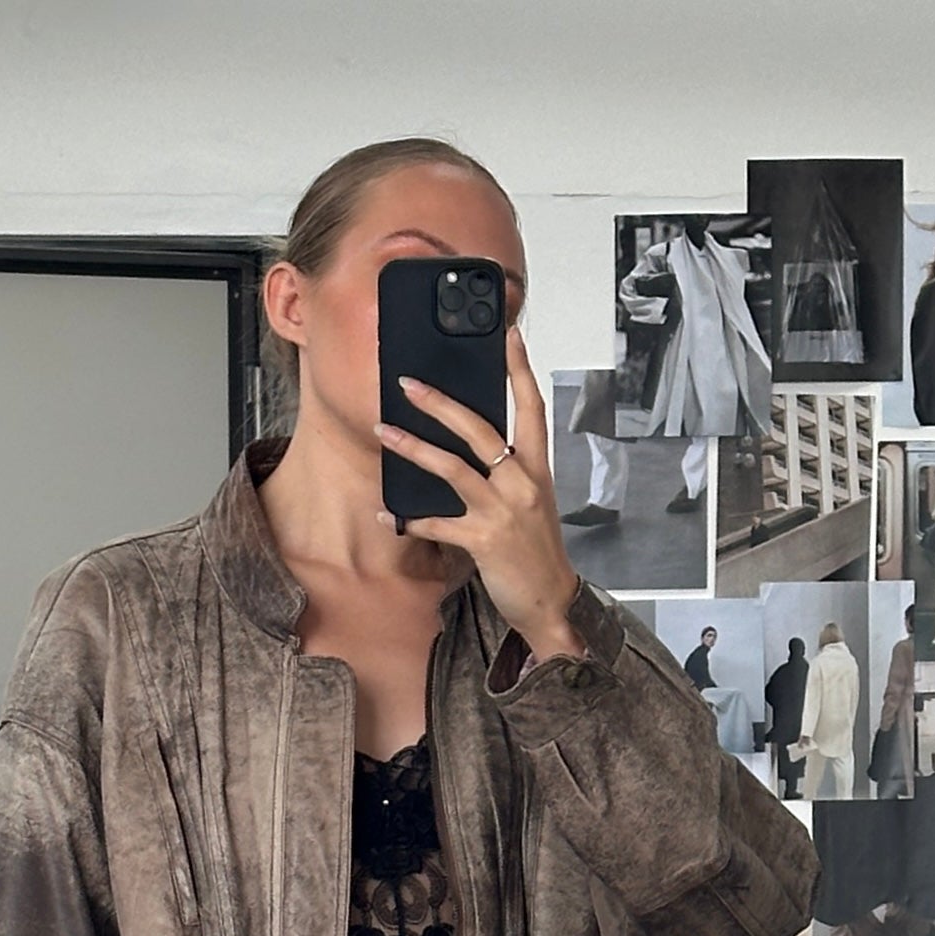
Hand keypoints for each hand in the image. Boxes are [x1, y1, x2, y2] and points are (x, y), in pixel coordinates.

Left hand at [376, 326, 586, 661]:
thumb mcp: (531, 503)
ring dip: (413, 447)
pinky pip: (438, 523)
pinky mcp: (484, 540)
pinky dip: (410, 519)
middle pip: (480, 429)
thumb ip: (507, 473)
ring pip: (452, 468)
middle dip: (442, 403)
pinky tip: (388, 513)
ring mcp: (503, 511)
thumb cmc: (537, 551)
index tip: (507, 334)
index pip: (532, 408)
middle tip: (410, 384)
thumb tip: (472, 448)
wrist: (551, 600)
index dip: (520, 369)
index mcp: (537, 469)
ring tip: (383, 430)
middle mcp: (522, 483)